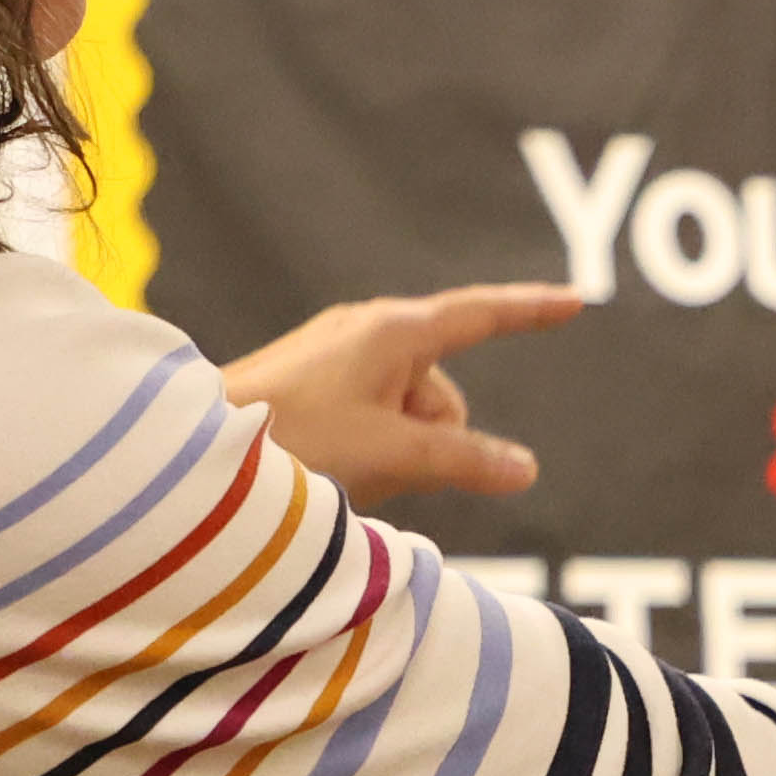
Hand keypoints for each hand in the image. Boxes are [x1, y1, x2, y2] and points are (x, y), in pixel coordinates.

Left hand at [224, 283, 581, 509]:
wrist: (198, 447)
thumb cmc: (291, 438)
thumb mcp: (392, 453)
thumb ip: (466, 461)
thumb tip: (525, 469)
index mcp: (393, 332)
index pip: (482, 316)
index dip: (531, 312)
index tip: (577, 301)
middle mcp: (368, 333)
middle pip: (443, 393)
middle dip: (435, 439)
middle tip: (383, 470)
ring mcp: (338, 358)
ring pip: (408, 415)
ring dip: (398, 453)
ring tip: (344, 474)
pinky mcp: (314, 383)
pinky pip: (372, 419)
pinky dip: (369, 450)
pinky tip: (330, 470)